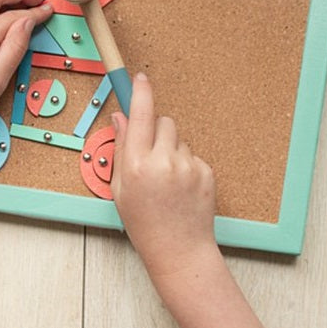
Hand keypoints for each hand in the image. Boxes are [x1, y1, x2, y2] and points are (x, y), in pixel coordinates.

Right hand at [111, 73, 217, 285]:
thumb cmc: (144, 223)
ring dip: (172, 150)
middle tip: (151, 155)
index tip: (140, 78)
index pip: (140, 116)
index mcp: (137, 165)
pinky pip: (193, 155)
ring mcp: (188, 166)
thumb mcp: (120, 188)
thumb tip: (120, 118)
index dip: (140, 93)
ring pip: (179, 139)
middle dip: (157, 131)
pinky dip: (186, 165)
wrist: (178, 249)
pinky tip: (181, 188)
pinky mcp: (206, 172)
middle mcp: (163, 162)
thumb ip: (122, 149)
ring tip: (167, 180)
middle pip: (164, 122)